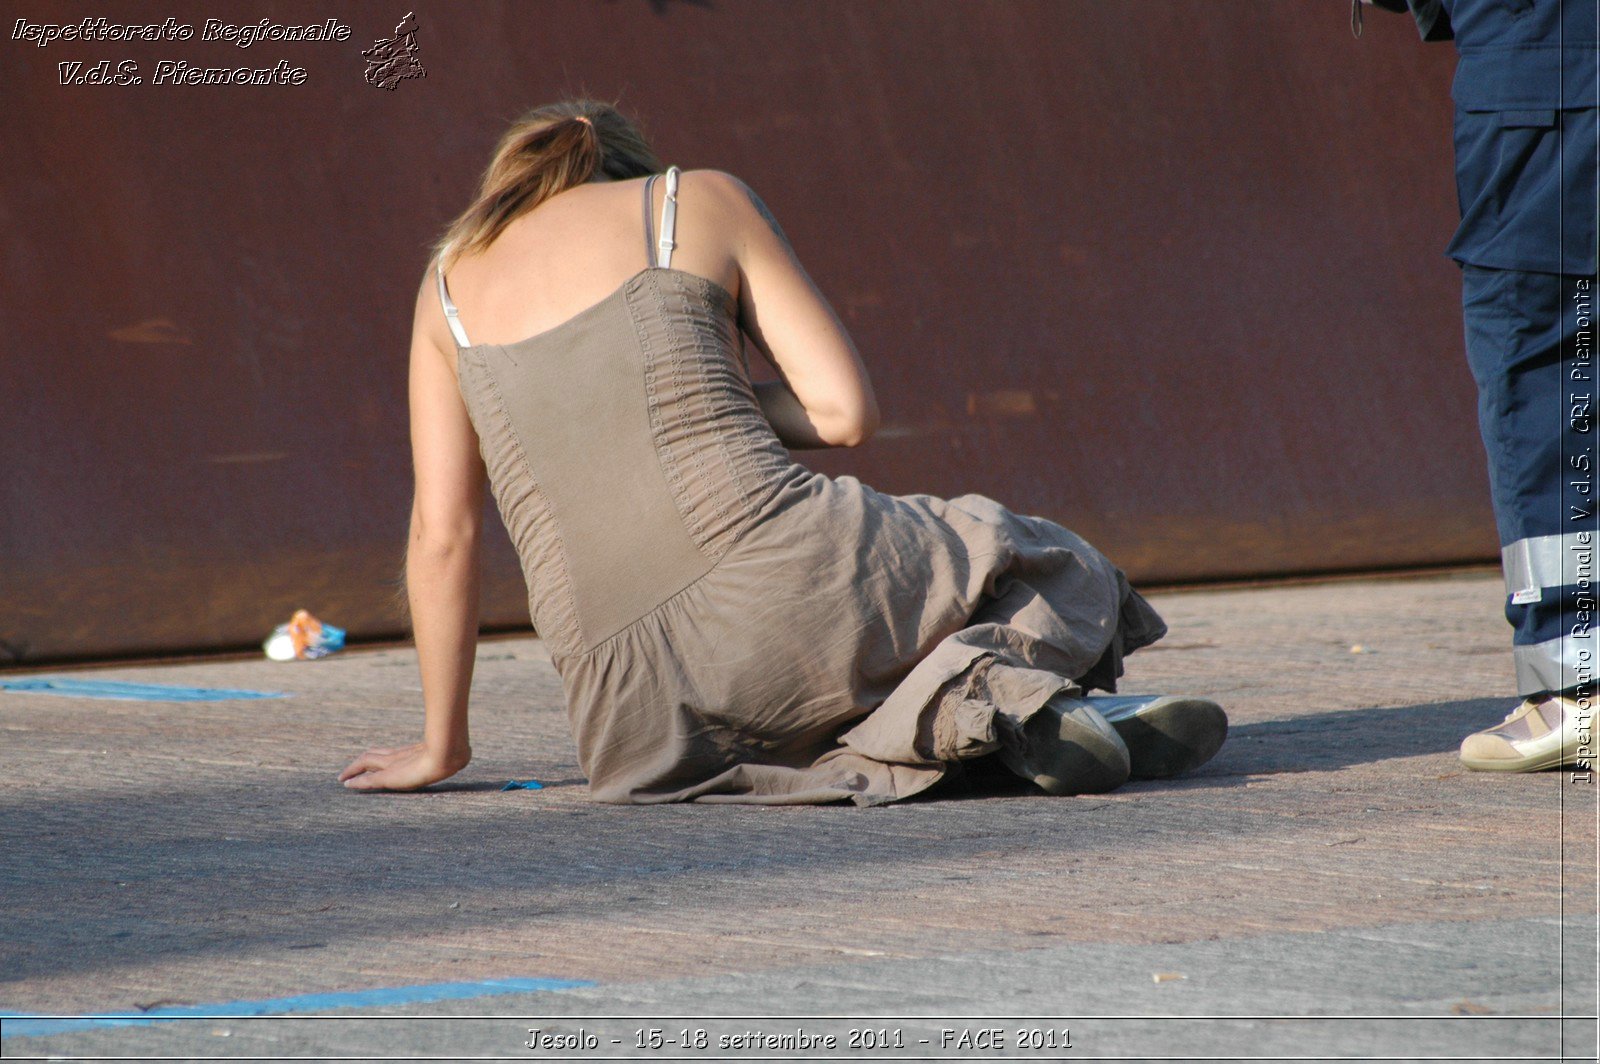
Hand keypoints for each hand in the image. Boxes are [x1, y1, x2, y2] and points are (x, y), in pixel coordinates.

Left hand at [339, 741, 470, 790]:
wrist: (449, 751)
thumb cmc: (454, 751)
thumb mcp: (455, 753)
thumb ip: (455, 754)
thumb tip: (466, 754)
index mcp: (412, 752)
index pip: (390, 753)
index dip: (379, 755)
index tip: (372, 758)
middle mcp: (399, 756)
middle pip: (374, 755)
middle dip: (362, 761)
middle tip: (351, 768)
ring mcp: (393, 765)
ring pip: (366, 762)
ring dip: (353, 770)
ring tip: (343, 777)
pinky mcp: (389, 777)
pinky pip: (368, 780)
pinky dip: (357, 782)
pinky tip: (346, 784)